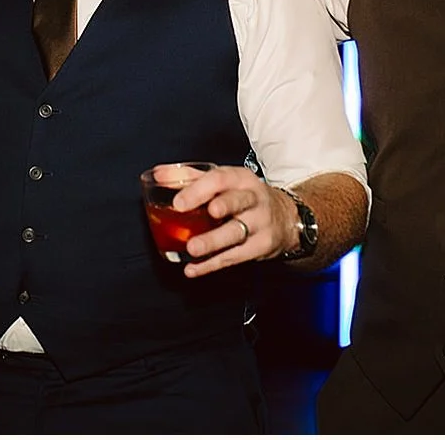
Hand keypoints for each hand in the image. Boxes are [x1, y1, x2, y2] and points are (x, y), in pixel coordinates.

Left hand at [170, 165, 295, 277]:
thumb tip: (158, 174)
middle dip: (218, 207)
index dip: (198, 189)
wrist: (286, 218)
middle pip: (236, 202)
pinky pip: (235, 257)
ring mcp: (260, 224)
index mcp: (241, 179)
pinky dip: (212, 265)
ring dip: (212, 242)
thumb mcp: (224, 181)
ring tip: (192, 248)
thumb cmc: (244, 196)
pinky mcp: (261, 246)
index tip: (178, 202)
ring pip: (236, 233)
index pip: (221, 179)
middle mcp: (254, 199)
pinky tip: (194, 268)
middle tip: (191, 214)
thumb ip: (190, 177)